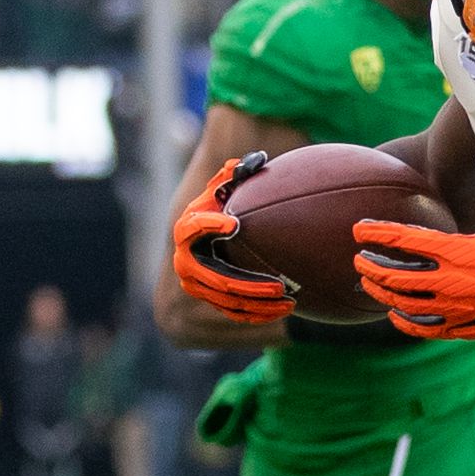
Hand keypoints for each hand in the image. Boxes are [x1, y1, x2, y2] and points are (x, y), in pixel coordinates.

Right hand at [172, 155, 298, 323]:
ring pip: (227, 301)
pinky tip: (284, 312)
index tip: (234, 224)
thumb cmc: (218, 207)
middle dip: (247, 285)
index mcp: (186, 230)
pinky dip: (258, 315)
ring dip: (259, 304)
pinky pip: (233, 313)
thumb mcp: (221, 190)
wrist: (205, 239)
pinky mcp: (209, 301)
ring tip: (289, 302)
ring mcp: (196, 286)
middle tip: (278, 285)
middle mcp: (185, 263)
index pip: (192, 228)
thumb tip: (256, 159)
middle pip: (216, 279)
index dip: (210, 226)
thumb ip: (233, 174)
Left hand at [355, 177, 474, 339]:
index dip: (378, 234)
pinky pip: (421, 326)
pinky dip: (403, 321)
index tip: (358, 230)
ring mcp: (449, 306)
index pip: (405, 240)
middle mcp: (446, 279)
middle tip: (358, 260)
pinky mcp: (458, 326)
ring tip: (368, 284)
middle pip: (395, 276)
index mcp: (455, 251)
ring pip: (401, 302)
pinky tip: (394, 314)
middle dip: (371, 268)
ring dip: (381, 293)